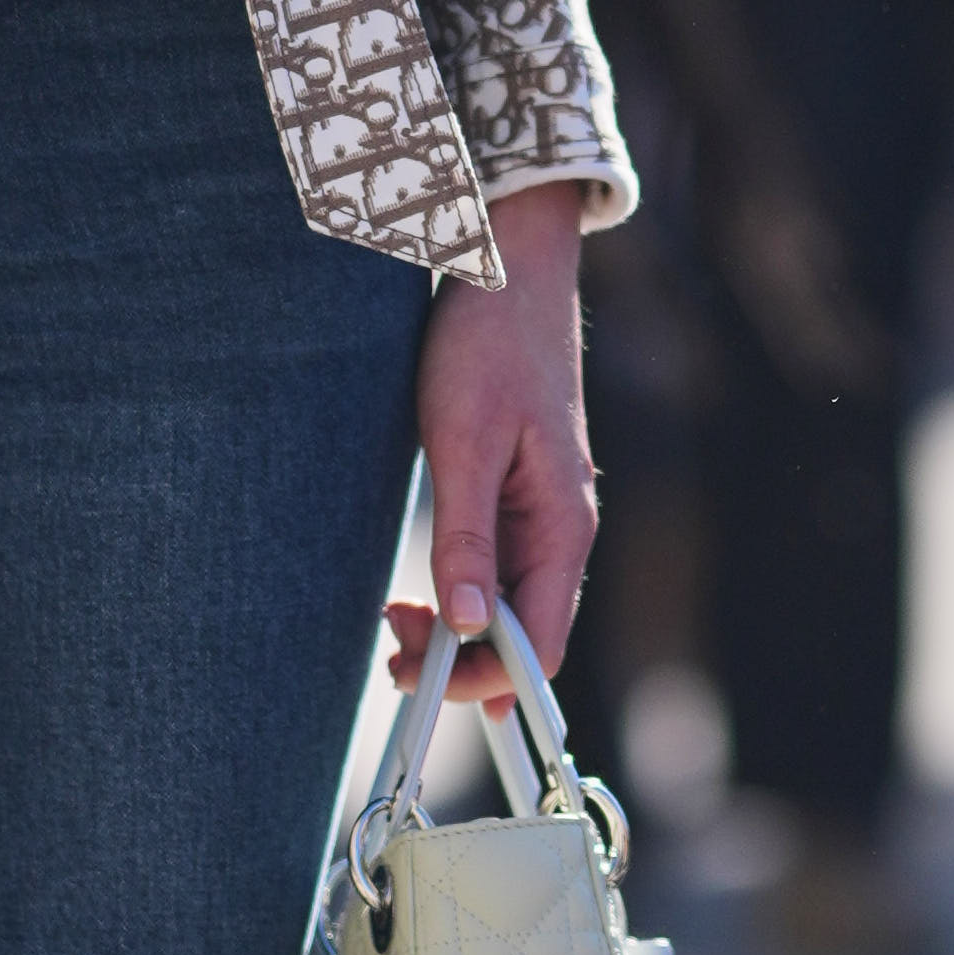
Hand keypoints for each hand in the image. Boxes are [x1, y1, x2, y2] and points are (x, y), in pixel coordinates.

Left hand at [390, 191, 597, 704]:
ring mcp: (543, 516)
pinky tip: (419, 589)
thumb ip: (466, 536)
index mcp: (563, 528)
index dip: (485, 682)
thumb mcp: (464, 441)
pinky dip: (458, 591)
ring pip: (507, 605)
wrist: (507, 268)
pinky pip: (496, 570)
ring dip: (456, 629)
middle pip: (524, 635)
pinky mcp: (520, 498)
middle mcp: (563, 533)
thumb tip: (465, 624)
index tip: (420, 686)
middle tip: (390, 654)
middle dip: (461, 660)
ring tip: (394, 623)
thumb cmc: (488, 344)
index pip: (539, 645)